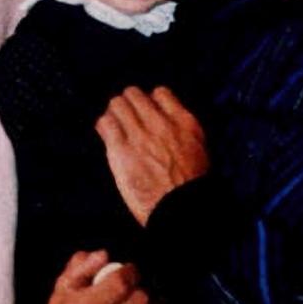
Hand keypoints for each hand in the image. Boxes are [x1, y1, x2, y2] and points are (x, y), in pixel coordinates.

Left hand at [96, 87, 208, 224]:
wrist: (181, 211)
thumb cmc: (191, 186)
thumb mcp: (198, 149)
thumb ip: (182, 130)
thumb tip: (167, 122)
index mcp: (184, 123)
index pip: (160, 93)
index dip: (150, 100)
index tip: (146, 110)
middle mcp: (161, 124)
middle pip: (134, 94)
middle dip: (129, 103)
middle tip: (126, 116)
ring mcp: (140, 136)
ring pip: (117, 105)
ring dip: (114, 112)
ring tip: (115, 124)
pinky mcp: (121, 151)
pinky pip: (105, 124)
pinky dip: (104, 125)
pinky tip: (106, 133)